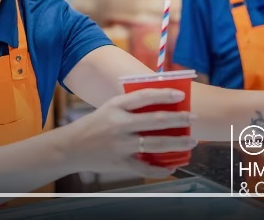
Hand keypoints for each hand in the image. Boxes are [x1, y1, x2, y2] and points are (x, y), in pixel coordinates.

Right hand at [58, 88, 196, 177]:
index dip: (164, 94)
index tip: (180, 94)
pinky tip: (171, 166)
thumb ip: (129, 106)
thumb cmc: (94, 125)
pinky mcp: (119, 162)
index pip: (144, 96)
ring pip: (155, 144)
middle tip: (193, 117)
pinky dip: (160, 169)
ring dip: (177, 143)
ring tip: (191, 141)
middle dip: (178, 119)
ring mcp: (120, 144)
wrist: (70, 147)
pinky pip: (144, 168)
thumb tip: (160, 103)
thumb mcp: (108, 108)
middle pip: (155, 120)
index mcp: (116, 106)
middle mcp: (119, 124)